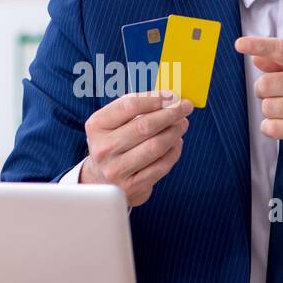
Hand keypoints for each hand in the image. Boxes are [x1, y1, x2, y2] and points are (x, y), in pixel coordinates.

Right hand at [80, 90, 192, 205]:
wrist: (100, 180)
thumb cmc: (113, 143)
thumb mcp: (113, 123)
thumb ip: (137, 109)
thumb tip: (170, 99)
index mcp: (96, 126)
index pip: (129, 106)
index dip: (154, 98)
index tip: (172, 95)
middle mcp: (103, 148)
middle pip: (144, 126)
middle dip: (170, 113)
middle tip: (185, 106)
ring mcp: (117, 170)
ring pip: (155, 146)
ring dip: (174, 132)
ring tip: (182, 123)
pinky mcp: (132, 186)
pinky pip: (162, 165)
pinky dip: (174, 151)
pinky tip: (176, 142)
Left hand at [234, 36, 282, 157]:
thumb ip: (279, 64)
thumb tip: (256, 58)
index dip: (260, 45)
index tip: (240, 44)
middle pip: (266, 84)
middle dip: (264, 92)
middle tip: (279, 96)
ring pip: (267, 107)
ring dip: (270, 112)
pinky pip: (272, 127)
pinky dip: (271, 128)